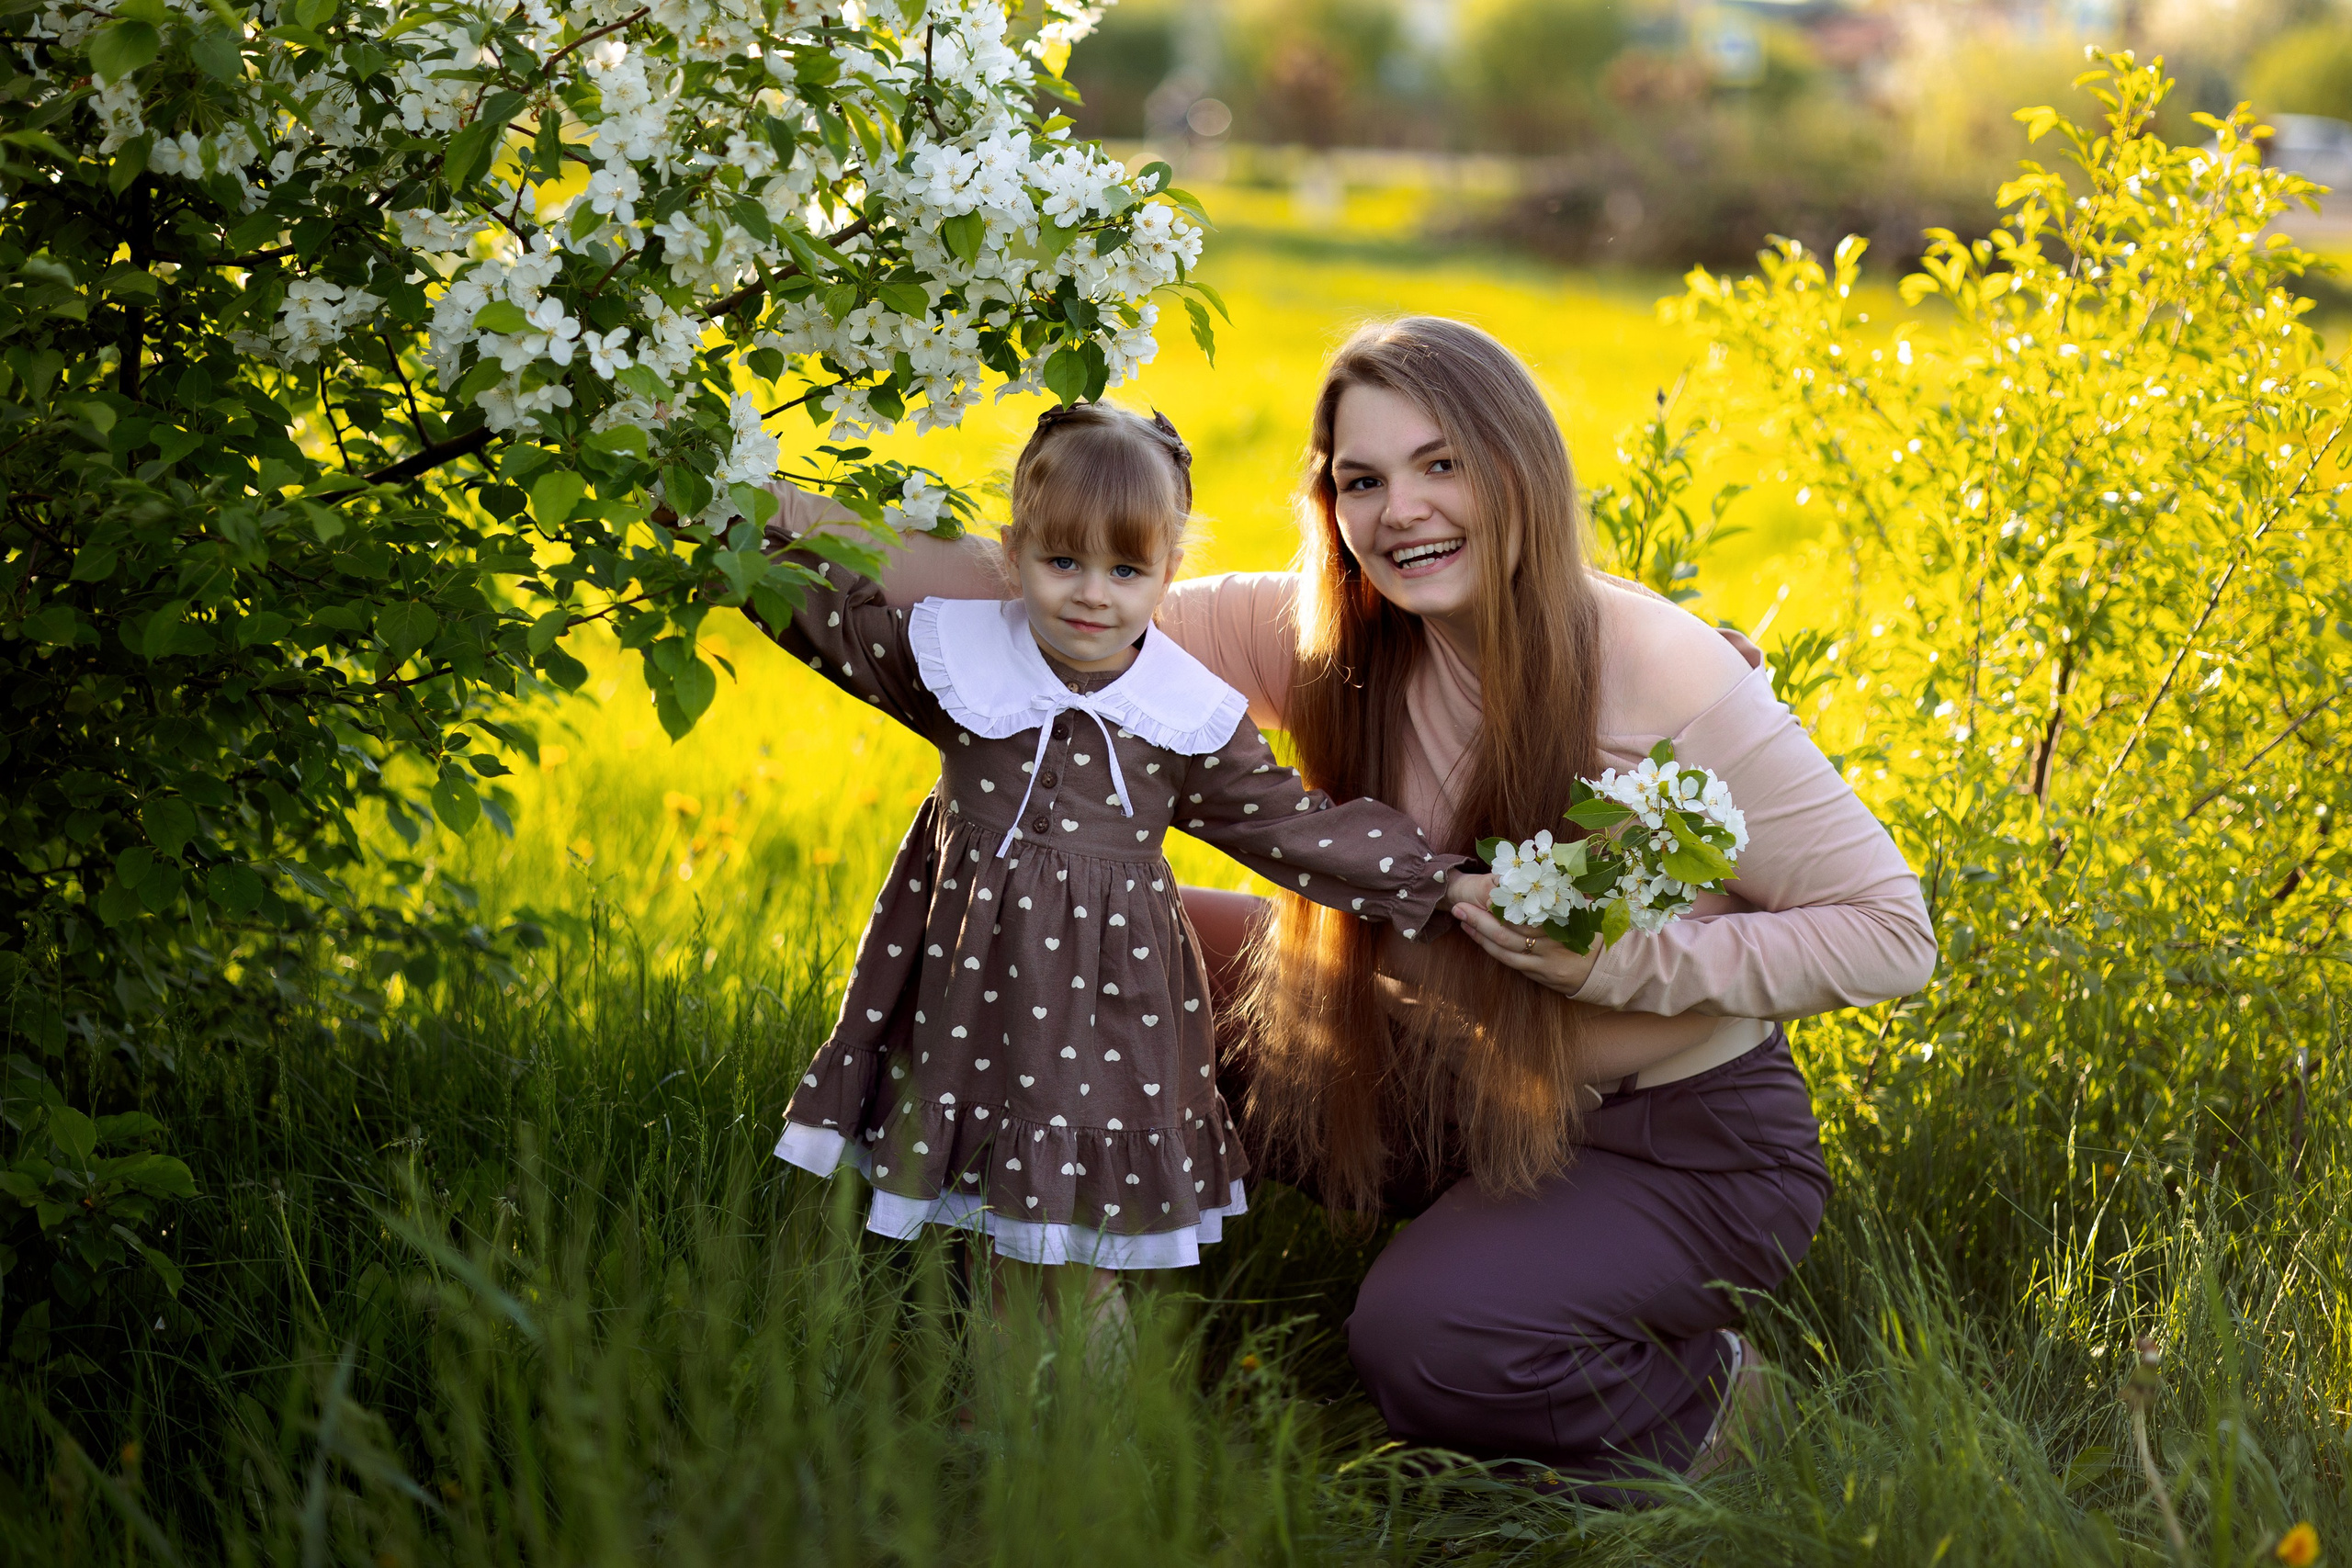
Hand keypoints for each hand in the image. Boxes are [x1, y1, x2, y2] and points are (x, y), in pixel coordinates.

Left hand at [1451, 886, 1599, 995]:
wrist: (1611, 971)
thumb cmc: (1598, 933)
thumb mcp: (1590, 909)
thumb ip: (1571, 889)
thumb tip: (1553, 865)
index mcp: (1564, 923)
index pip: (1528, 911)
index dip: (1505, 901)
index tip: (1488, 888)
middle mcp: (1552, 944)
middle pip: (1509, 931)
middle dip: (1481, 918)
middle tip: (1459, 905)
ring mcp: (1544, 962)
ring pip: (1505, 949)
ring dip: (1480, 933)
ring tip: (1461, 918)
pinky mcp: (1540, 975)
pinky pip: (1510, 962)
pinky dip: (1490, 948)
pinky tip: (1477, 936)